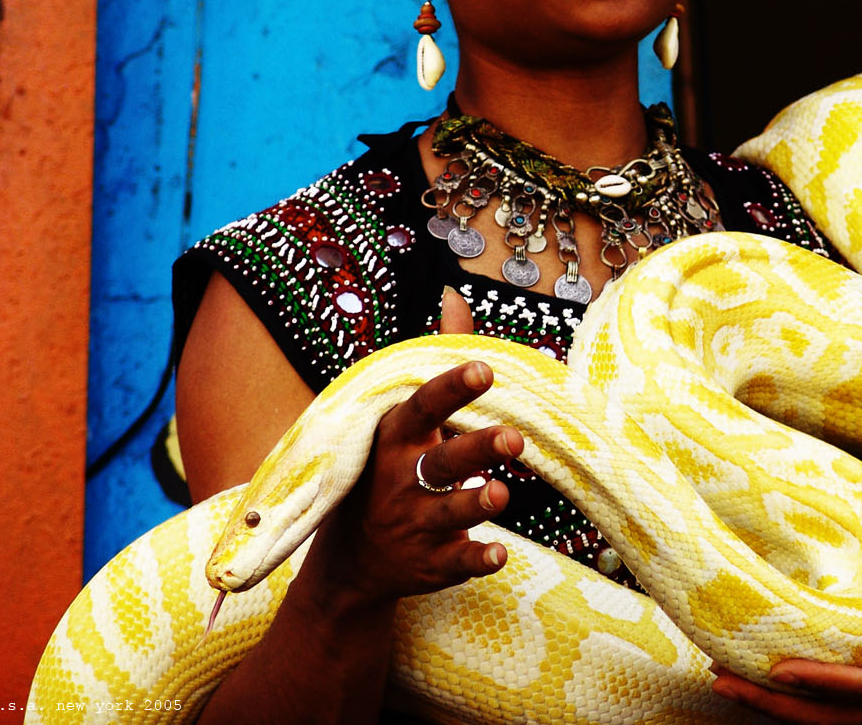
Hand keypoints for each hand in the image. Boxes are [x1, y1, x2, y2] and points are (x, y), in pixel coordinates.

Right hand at [301, 289, 525, 605]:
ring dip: (474, 504)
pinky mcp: (430, 563)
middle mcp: (402, 480)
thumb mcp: (400, 418)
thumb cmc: (385, 471)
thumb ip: (436, 361)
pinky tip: (499, 555)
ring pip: (447, 513)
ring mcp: (414, 525)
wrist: (347, 563)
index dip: (452, 389)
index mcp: (396, 438)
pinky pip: (455, 563)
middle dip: (475, 449)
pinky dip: (475, 560)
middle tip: (514, 438)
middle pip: (441, 462)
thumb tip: (456, 297)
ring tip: (502, 493)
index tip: (485, 370)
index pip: (423, 407)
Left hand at [711, 522, 861, 724]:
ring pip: (823, 724)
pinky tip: (749, 682)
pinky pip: (824, 718)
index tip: (782, 669)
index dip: (825, 682)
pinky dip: (786, 707)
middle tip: (726, 678)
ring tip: (724, 679)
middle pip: (833, 719)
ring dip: (772, 708)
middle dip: (777, 705)